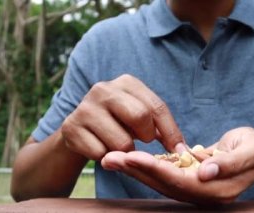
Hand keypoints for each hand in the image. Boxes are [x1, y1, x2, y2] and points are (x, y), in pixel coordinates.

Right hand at [61, 74, 185, 159]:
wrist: (79, 130)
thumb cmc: (118, 123)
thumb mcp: (139, 117)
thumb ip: (160, 127)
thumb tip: (182, 149)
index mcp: (126, 82)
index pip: (157, 106)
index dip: (171, 131)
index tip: (180, 149)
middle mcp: (104, 89)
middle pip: (140, 117)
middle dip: (147, 136)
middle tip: (142, 142)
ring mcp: (85, 107)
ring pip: (122, 142)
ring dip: (126, 152)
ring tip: (119, 144)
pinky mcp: (71, 127)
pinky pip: (101, 154)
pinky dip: (107, 158)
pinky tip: (101, 148)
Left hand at [101, 127, 253, 204]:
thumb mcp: (250, 152)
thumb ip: (230, 163)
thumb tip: (205, 172)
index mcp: (217, 190)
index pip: (181, 181)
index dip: (156, 170)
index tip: (133, 157)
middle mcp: (201, 193)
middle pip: (163, 184)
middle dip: (136, 171)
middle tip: (110, 159)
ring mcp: (194, 187)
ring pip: (159, 180)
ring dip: (135, 170)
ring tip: (111, 158)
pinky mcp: (189, 178)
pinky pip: (164, 173)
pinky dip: (146, 166)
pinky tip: (129, 158)